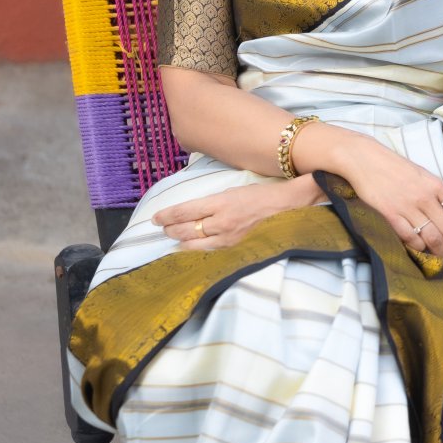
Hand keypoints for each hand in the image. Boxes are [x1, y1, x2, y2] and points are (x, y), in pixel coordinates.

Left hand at [151, 179, 310, 249]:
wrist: (287, 207)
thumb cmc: (261, 195)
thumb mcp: (233, 191)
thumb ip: (213, 202)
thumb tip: (193, 210)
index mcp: (220, 202)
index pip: (184, 211)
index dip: (166, 215)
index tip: (155, 218)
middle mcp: (221, 221)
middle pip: (185, 229)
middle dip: (169, 228)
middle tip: (162, 226)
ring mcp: (229, 237)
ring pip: (194, 243)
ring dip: (179, 240)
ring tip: (171, 236)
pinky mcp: (235, 247)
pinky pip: (209, 251)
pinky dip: (195, 249)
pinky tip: (188, 248)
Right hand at [316, 134, 442, 264]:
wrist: (365, 160)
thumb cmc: (396, 169)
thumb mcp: (424, 176)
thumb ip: (440, 196)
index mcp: (438, 186)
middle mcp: (426, 197)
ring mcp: (408, 207)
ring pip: (434, 239)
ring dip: (442, 254)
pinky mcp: (390, 215)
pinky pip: (411, 239)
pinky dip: (420, 249)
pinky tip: (423, 251)